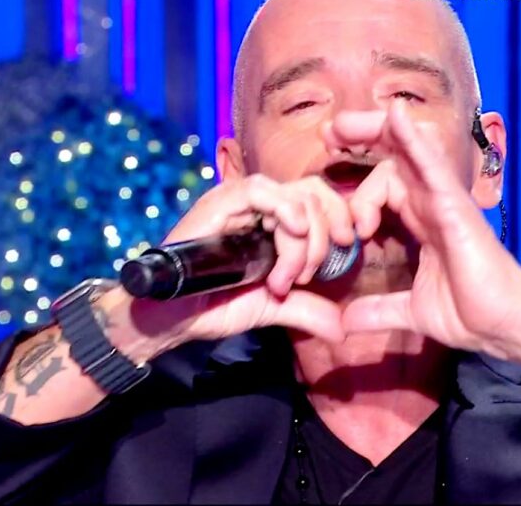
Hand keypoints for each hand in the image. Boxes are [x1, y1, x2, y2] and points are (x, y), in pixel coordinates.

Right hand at [102, 174, 355, 362]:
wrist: (171, 318)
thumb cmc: (212, 306)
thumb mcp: (271, 307)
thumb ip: (306, 310)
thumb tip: (342, 330)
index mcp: (275, 220)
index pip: (320, 198)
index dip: (342, 216)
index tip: (349, 247)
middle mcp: (260, 204)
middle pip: (314, 192)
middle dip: (326, 233)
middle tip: (311, 274)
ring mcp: (239, 201)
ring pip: (294, 194)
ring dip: (305, 236)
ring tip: (289, 274)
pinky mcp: (219, 203)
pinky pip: (260, 190)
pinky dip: (284, 209)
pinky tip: (291, 235)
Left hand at [335, 101, 520, 361]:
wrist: (503, 327)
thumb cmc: (470, 314)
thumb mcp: (411, 312)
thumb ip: (377, 311)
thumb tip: (343, 324)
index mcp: (421, 220)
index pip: (386, 183)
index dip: (356, 179)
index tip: (328, 187)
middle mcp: (431, 202)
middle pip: (394, 155)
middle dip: (361, 138)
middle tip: (326, 134)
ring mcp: (444, 199)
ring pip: (408, 151)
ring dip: (375, 132)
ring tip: (340, 125)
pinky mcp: (454, 205)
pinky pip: (431, 164)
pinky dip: (413, 140)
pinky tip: (395, 116)